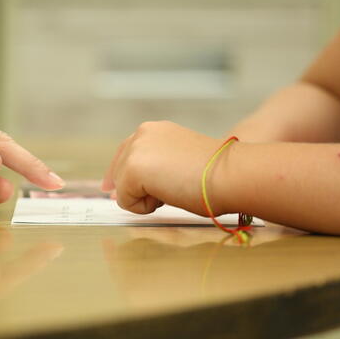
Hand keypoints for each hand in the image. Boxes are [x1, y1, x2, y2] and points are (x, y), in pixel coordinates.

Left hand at [102, 121, 223, 215]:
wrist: (230, 174)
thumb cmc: (215, 174)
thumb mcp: (178, 161)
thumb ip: (154, 167)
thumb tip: (125, 189)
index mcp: (154, 130)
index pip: (125, 153)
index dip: (118, 175)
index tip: (109, 190)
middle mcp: (141, 134)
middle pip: (119, 173)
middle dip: (137, 190)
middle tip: (171, 190)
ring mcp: (135, 150)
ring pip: (122, 188)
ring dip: (144, 198)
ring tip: (174, 189)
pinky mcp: (132, 170)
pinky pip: (126, 202)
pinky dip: (145, 207)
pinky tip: (169, 196)